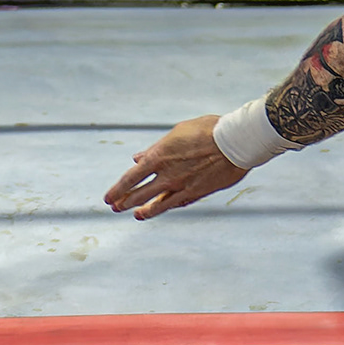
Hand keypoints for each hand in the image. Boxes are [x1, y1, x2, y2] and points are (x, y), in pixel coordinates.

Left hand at [105, 113, 245, 219]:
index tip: (109, 197)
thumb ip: (155, 148)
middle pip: (139, 194)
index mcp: (158, 156)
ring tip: (135, 215)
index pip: (131, 178)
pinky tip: (161, 209)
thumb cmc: (207, 130)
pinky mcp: (197, 193)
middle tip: (115, 207)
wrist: (234, 142)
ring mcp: (182, 186)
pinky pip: (177, 203)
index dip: (118, 189)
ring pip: (157, 204)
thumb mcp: (177, 133)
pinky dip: (167, 206)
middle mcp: (167, 175)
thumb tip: (137, 158)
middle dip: (125, 202)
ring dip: (143, 210)